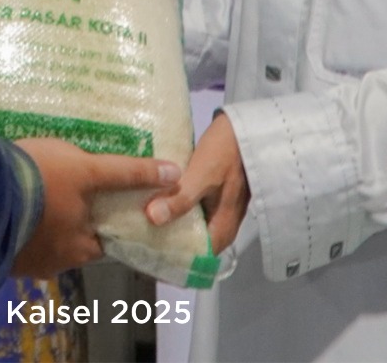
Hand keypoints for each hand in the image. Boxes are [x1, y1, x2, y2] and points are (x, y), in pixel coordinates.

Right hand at [11, 139, 180, 276]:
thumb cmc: (39, 179)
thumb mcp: (86, 167)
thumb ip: (127, 173)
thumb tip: (175, 173)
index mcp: (84, 246)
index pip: (107, 240)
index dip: (106, 225)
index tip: (102, 210)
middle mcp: (59, 263)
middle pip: (75, 246)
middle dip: (72, 228)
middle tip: (63, 199)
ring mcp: (27, 264)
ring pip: (45, 247)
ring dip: (43, 230)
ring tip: (34, 201)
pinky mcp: (0, 258)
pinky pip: (17, 245)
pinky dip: (19, 231)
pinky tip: (11, 211)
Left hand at [147, 111, 251, 252]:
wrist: (247, 128)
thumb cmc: (226, 153)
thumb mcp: (201, 176)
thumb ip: (180, 200)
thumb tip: (153, 219)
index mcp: (222, 229)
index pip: (195, 258)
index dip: (172, 257)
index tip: (147, 252)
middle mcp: (223, 225)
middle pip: (193, 242)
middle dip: (168, 239)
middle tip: (139, 233)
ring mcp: (220, 209)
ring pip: (192, 225)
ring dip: (172, 221)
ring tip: (143, 217)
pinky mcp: (214, 194)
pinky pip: (194, 209)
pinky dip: (178, 207)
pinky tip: (159, 198)